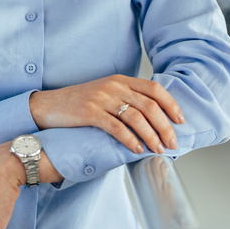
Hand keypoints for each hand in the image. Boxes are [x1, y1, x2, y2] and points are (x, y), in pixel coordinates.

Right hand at [29, 75, 183, 155]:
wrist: (49, 106)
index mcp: (120, 80)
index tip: (181, 121)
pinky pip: (116, 127)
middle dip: (165, 126)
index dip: (171, 104)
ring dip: (151, 135)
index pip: (154, 88)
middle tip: (172, 143)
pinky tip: (137, 149)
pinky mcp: (90, 112)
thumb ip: (126, 98)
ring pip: (136, 117)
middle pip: (149, 105)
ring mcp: (101, 98)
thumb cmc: (79, 103)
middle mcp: (113, 86)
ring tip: (158, 149)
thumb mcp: (105, 93)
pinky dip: (130, 139)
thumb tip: (152, 116)